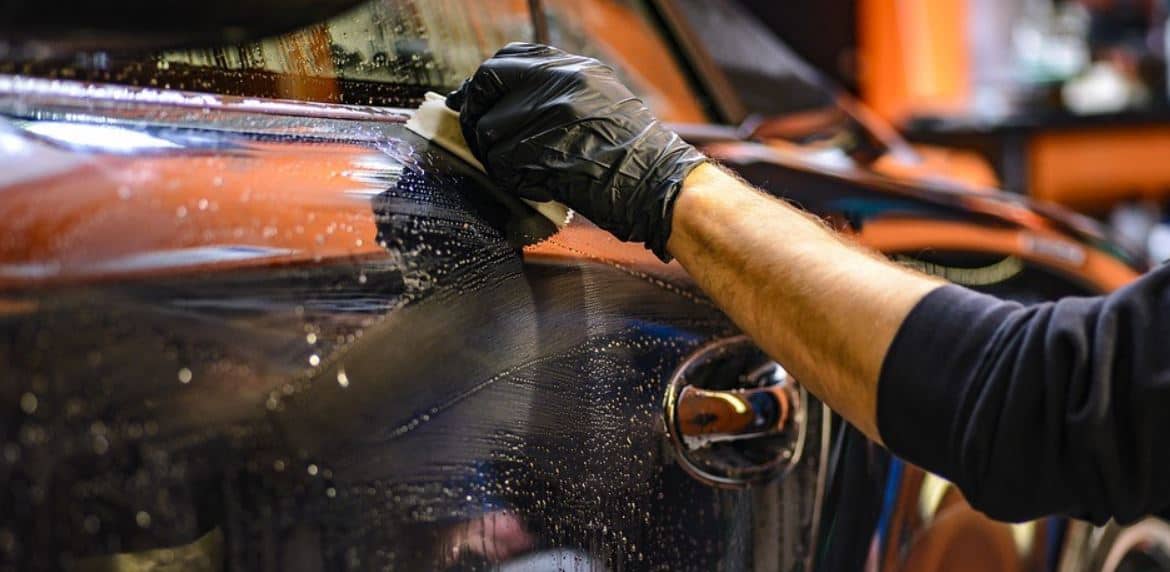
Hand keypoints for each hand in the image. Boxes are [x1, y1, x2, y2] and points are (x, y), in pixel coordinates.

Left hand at [446, 43, 706, 259]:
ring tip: (527, 170)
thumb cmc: (634, 154)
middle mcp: (558, 82)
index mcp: (571, 67)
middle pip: (487, 88)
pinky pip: (502, 165)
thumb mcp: (600, 99)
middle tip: (482, 139)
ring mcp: (550, 115)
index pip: (505, 61)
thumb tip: (506, 99)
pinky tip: (539, 184)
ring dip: (499, 157)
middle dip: (478, 116)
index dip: (485, 85)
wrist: (660, 183)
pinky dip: (514, 180)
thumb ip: (555, 92)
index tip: (476, 103)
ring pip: (489, 132)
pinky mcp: (543, 150)